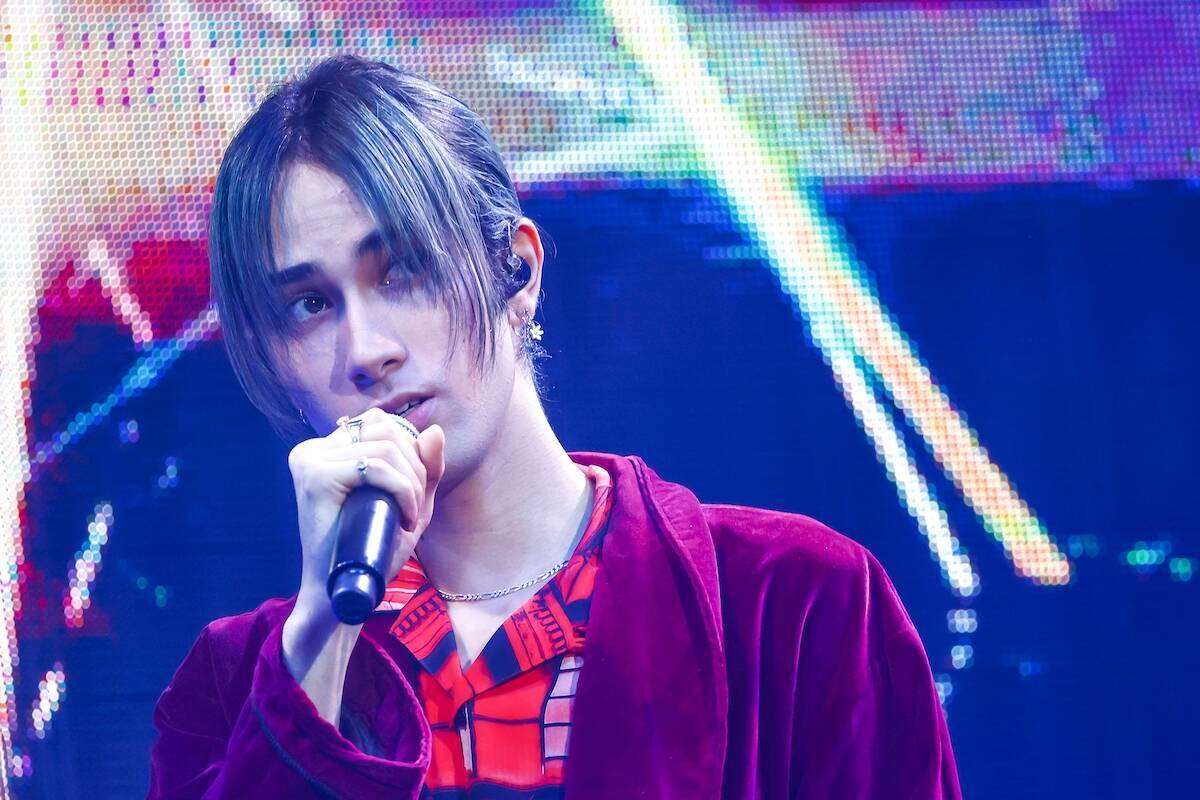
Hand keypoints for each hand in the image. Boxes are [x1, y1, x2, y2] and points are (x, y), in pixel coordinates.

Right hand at [288, 408, 445, 606]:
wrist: (342, 592)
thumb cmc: (373, 549)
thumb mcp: (410, 503)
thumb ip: (426, 468)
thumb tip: (435, 431)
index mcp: (326, 449)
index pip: (380, 424)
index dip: (410, 452)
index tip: (413, 493)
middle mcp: (313, 449)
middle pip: (386, 430)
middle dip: (416, 468)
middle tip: (415, 510)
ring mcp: (310, 461)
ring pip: (385, 447)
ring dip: (412, 483)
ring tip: (410, 518)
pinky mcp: (316, 477)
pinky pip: (376, 467)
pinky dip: (403, 491)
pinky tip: (406, 521)